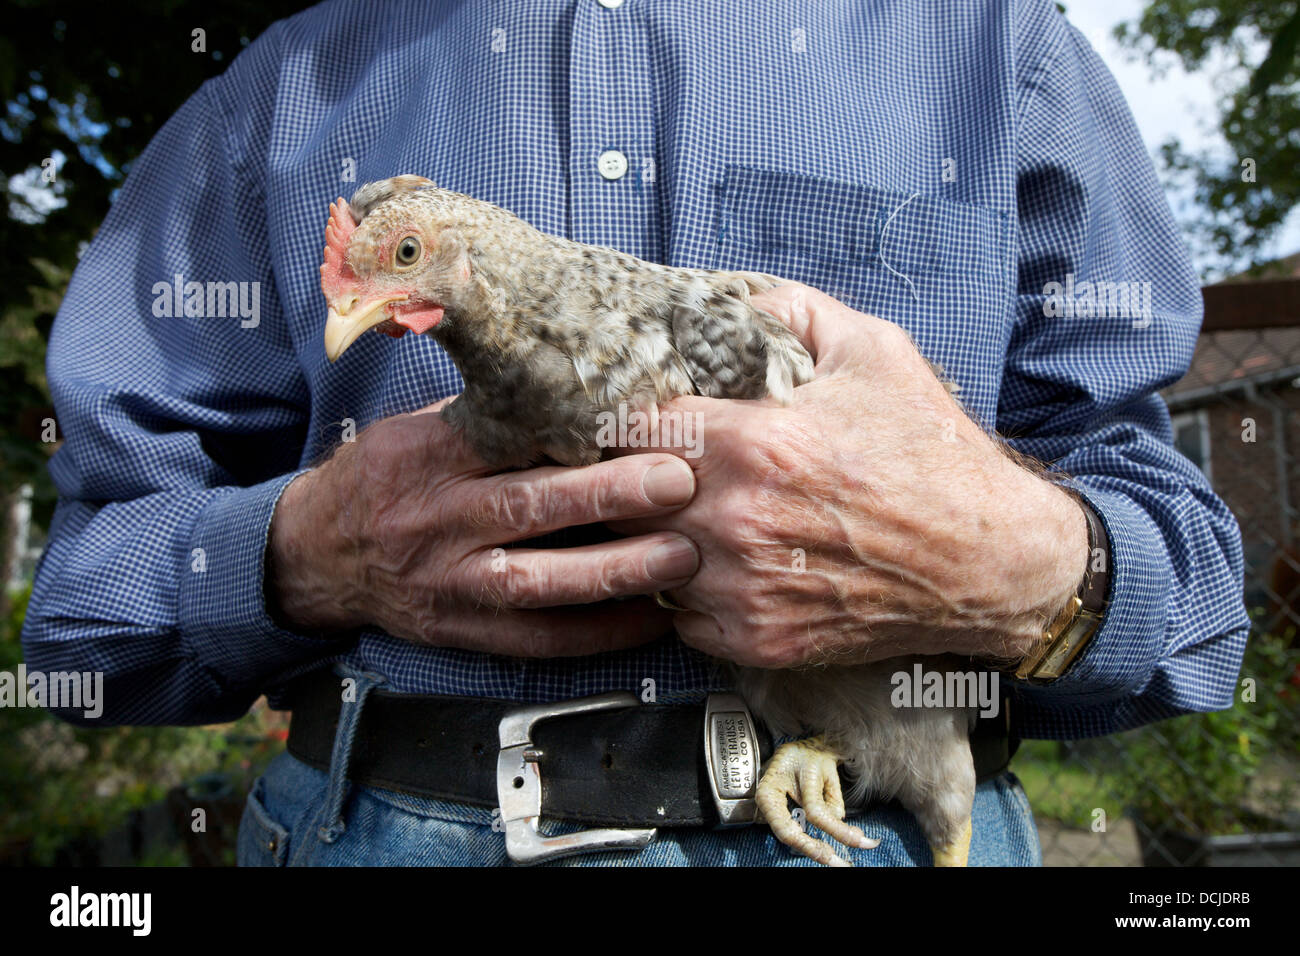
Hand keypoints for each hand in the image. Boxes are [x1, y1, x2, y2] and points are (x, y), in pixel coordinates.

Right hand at [266, 398, 700, 655]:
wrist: (317, 555)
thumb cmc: (387, 479)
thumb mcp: (420, 429)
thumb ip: (490, 416)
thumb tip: (585, 393)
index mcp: (427, 456)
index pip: (506, 437)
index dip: (575, 432)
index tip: (638, 420)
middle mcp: (435, 519)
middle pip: (526, 506)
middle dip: (608, 496)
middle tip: (677, 483)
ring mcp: (446, 582)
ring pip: (535, 581)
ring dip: (612, 571)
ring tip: (679, 559)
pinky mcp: (458, 630)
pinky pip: (534, 639)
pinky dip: (595, 634)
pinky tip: (649, 619)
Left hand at [609, 284, 1088, 667]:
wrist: (990, 560)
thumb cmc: (930, 453)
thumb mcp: (870, 350)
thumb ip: (785, 311)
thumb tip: (720, 301)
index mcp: (750, 443)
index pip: (626, 427)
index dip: (625, 416)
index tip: (638, 416)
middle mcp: (734, 521)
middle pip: (622, 498)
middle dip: (629, 477)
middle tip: (652, 465)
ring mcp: (742, 589)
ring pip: (643, 560)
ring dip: (655, 537)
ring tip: (687, 514)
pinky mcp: (756, 639)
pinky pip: (680, 616)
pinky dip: (690, 590)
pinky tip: (722, 562)